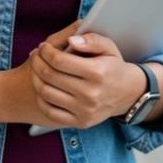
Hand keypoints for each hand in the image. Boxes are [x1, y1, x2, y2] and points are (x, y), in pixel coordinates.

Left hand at [28, 26, 146, 129]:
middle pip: (49, 75)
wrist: (127, 94)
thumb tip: (72, 40)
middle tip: (35, 54)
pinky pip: (50, 111)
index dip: (46, 51)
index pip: (59, 60)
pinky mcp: (80, 123)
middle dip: (37, 61)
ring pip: (46, 93)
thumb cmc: (113, 67)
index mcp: (97, 72)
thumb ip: (91, 39)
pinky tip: (41, 86)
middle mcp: (90, 94)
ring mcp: (84, 110)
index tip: (43, 46)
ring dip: (35, 77)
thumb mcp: (109, 47)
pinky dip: (41, 97)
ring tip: (36, 68)